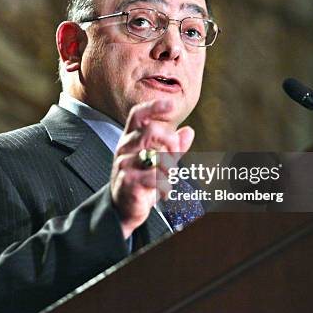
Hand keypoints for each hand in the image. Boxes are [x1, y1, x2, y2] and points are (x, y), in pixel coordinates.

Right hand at [110, 99, 194, 238]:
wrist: (123, 209)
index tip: (171, 104)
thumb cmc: (141, 180)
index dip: (154, 106)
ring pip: (155, 156)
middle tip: (174, 156)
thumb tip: (189, 131)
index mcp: (131, 138)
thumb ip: (174, 147)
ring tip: (169, 178)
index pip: (138, 115)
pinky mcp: (127, 182)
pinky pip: (154, 177)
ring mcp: (124, 164)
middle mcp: (124, 148)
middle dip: (170, 142)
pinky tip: (164, 191)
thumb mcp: (159, 161)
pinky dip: (165, 185)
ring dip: (170, 168)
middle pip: (150, 130)